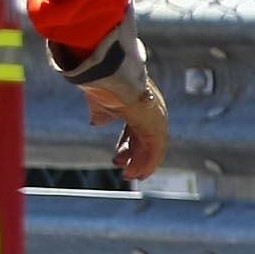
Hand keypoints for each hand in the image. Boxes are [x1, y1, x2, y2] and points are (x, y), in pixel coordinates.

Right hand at [79, 66, 170, 182]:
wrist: (108, 77)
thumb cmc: (103, 85)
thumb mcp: (100, 104)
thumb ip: (101, 114)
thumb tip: (97, 122)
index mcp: (137, 103)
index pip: (136, 128)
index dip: (128, 144)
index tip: (118, 157)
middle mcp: (151, 109)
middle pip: (145, 137)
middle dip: (134, 154)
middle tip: (124, 169)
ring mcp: (156, 116)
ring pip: (152, 145)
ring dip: (142, 162)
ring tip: (130, 176)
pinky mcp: (158, 125)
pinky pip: (156, 149)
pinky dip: (149, 162)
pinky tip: (140, 174)